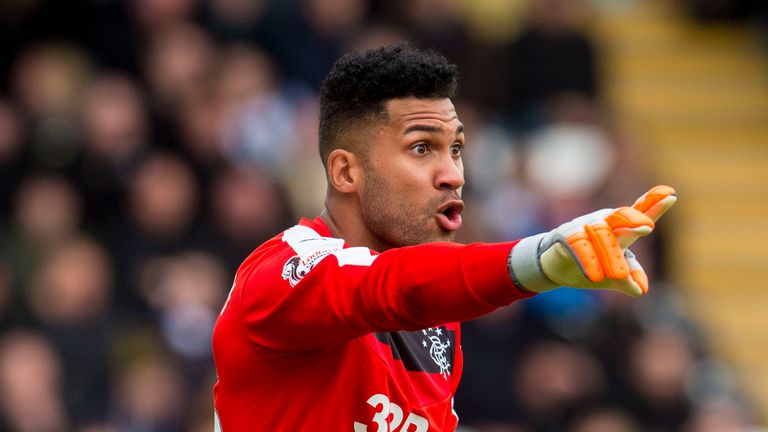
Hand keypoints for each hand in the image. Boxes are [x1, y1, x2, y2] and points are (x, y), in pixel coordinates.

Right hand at [508, 185, 676, 296]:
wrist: (553, 266)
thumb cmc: (588, 265)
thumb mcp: (610, 276)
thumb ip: (627, 280)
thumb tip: (640, 289)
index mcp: (619, 230)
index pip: (639, 214)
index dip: (653, 204)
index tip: (671, 195)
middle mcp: (603, 223)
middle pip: (621, 216)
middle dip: (633, 218)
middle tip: (646, 227)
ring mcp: (583, 226)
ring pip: (602, 236)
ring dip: (610, 257)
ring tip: (619, 276)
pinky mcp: (565, 235)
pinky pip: (578, 244)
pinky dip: (587, 259)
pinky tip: (594, 275)